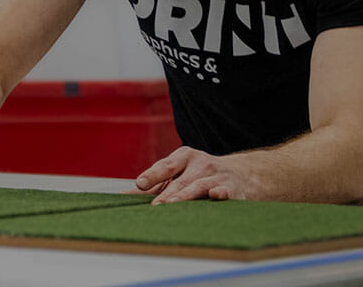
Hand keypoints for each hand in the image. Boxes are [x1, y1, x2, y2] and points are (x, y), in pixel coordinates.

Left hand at [135, 146, 254, 204]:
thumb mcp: (178, 173)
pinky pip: (225, 192)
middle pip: (180, 181)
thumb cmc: (200, 175)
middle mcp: (200, 164)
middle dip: (166, 194)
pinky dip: (220, 194)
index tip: (140, 185)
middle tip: (154, 206)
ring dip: (185, 196)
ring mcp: (216, 176)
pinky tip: (215, 196)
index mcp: (183, 157)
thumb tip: (121, 198)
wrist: (242, 174)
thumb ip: (153, 184)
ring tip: (172, 205)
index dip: (152, 175)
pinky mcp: (232, 189)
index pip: (165, 166)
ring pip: (198, 187)